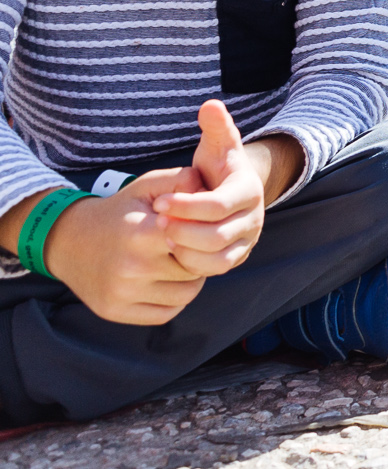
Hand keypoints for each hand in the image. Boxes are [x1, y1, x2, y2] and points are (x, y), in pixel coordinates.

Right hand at [43, 174, 204, 324]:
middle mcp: (131, 266)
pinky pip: (167, 313)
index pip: (199, 241)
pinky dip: (173, 300)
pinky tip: (165, 282)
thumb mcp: (148, 185)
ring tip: (179, 263)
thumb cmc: (119, 211)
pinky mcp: (115, 311)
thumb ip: (185, 180)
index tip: (196, 229)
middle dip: (199, 257)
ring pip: (186, 294)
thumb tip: (212, 194)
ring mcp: (122, 293)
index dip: (203, 234)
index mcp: (142, 233)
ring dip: (190, 280)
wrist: (68, 239)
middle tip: (190, 247)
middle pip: (195, 268)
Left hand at [153, 100, 273, 275]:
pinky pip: (215, 268)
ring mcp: (247, 240)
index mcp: (249, 190)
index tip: (159, 202)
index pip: (218, 205)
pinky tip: (173, 248)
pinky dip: (191, 263)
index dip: (186, 206)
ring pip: (217, 257)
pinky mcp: (237, 256)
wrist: (230, 191)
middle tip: (156, 222)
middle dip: (183, 230)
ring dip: (185, 249)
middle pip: (216, 235)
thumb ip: (215, 126)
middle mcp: (254, 218)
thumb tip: (210, 105)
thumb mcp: (217, 145)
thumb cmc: (217, 167)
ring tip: (163, 236)